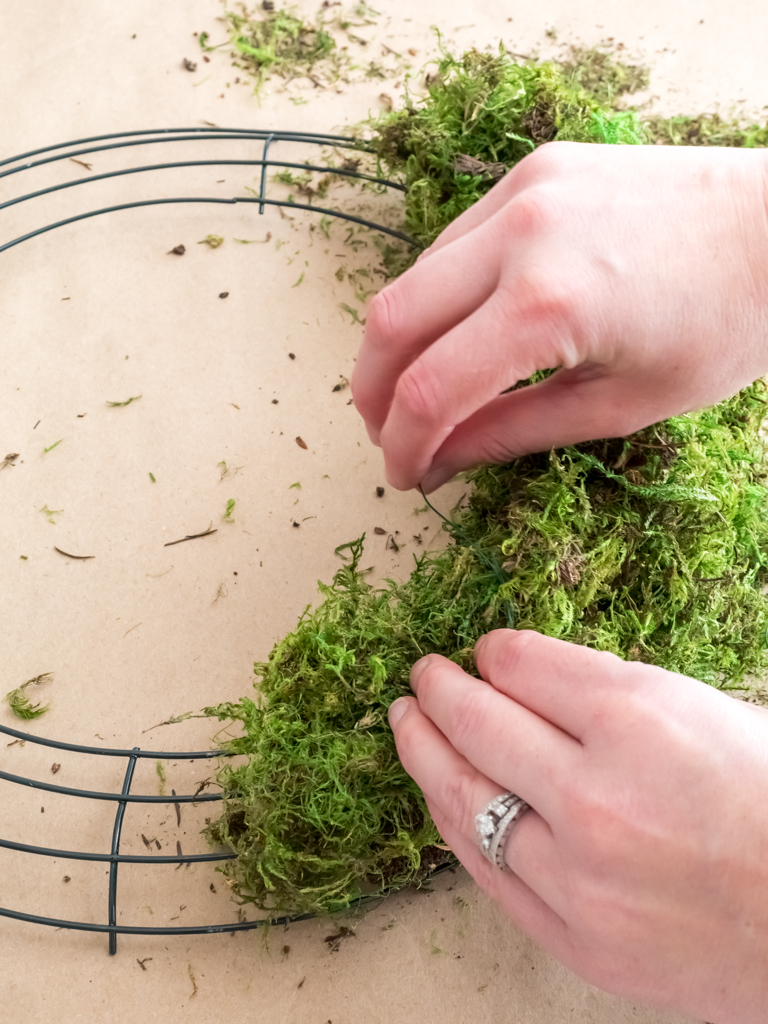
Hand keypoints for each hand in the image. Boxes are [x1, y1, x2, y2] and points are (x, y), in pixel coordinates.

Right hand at [352, 142, 767, 490]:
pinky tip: (458, 333)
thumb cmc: (728, 322)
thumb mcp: (623, 404)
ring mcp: (523, 190)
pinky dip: (437, 298)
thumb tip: (438, 461)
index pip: (430, 390)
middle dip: (373, 393)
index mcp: (550, 304)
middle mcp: (521, 232)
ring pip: (413, 278)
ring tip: (418, 391)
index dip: (403, 445)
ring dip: (399, 344)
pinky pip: (453, 243)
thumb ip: (514, 433)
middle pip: (392, 322)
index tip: (404, 475)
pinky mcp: (532, 171)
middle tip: (389, 436)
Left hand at [388, 629, 767, 1023]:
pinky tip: (439, 798)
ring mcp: (578, 876)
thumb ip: (611, 691)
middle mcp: (594, 795)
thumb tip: (532, 674)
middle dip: (439, 690)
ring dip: (424, 753)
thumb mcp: (707, 710)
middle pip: (477, 724)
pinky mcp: (578, 940)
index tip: (487, 652)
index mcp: (637, 720)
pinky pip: (489, 873)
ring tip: (407, 725)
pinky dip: (455, 826)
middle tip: (422, 675)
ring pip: (465, 801)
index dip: (495, 652)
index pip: (521, 664)